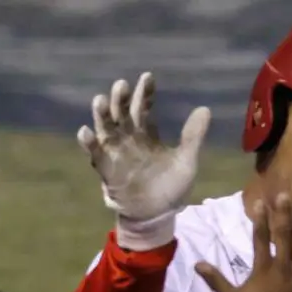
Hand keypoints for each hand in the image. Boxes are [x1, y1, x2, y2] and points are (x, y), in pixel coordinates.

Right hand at [77, 72, 210, 221]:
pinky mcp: (107, 169)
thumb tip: (205, 108)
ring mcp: (116, 153)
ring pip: (106, 129)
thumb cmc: (171, 187)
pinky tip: (86, 131)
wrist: (157, 215)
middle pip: (122, 114)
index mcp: (146, 134)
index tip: (147, 77)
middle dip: (121, 99)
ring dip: (102, 115)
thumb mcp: (186, 162)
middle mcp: (128, 138)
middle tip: (121, 85)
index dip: (145, 93)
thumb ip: (192, 137)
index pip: (144, 108)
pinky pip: (96, 154)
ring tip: (100, 101)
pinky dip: (89, 143)